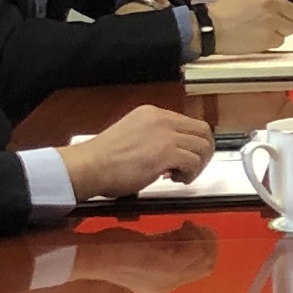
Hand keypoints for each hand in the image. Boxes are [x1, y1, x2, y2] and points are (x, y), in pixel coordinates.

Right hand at [61, 99, 217, 200]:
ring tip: (180, 176)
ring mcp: (165, 134)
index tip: (184, 158)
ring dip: (197, 165)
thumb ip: (153, 138)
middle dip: (203, 153)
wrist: (89, 166)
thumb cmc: (103, 159)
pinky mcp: (166, 152)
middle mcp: (161, 119)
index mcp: (152, 113)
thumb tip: (171, 153)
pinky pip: (194, 162)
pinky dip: (190, 174)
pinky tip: (176, 179)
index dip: (192, 143)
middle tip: (192, 168)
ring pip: (202, 147)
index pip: (189, 123)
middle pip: (203, 131)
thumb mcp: (131, 135)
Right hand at [200, 0, 292, 56]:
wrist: (211, 27)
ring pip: (290, 27)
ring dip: (281, 29)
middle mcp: (272, 3)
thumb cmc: (227, 9)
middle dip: (287, 16)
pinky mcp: (270, 38)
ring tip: (263, 28)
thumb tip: (291, 1)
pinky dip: (273, 40)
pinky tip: (258, 36)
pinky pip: (281, 40)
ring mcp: (272, 21)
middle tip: (272, 18)